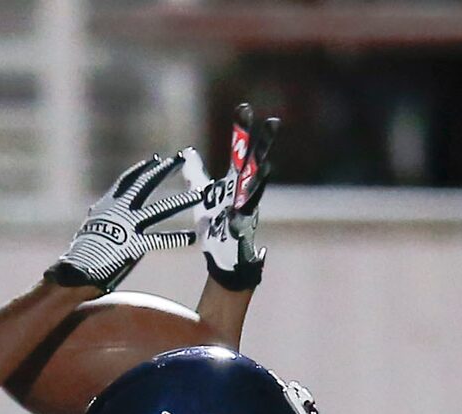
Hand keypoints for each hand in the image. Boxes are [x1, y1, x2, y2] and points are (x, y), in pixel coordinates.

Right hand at [46, 154, 197, 291]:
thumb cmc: (81, 255)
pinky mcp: (134, 245)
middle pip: (145, 184)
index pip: (128, 181)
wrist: (75, 271)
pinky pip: (159, 240)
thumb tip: (97, 216)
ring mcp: (128, 227)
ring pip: (159, 209)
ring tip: (198, 195)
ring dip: (180, 201)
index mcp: (108, 205)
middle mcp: (119, 210)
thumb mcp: (90, 228)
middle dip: (163, 170)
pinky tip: (191, 237)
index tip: (155, 159)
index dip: (142, 169)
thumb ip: (100, 220)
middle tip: (179, 159)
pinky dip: (176, 239)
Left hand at [181, 103, 278, 291]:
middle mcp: (244, 192)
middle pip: (255, 163)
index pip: (239, 151)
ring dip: (260, 179)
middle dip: (263, 144)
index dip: (242, 130)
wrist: (223, 257)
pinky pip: (242, 223)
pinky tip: (240, 214)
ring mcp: (246, 210)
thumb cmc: (216, 225)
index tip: (244, 107)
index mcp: (235, 182)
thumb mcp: (203, 195)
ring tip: (266, 165)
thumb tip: (187, 151)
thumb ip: (196, 173)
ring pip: (255, 190)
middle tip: (274, 121)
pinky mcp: (241, 231)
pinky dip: (240, 220)